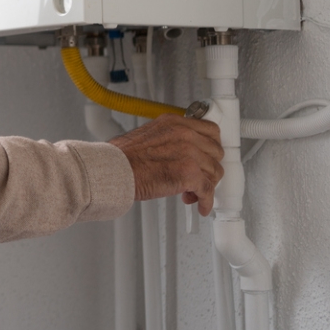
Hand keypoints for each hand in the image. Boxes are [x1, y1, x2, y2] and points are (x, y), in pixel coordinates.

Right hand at [108, 113, 224, 215]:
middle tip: (200, 177)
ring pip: (214, 172)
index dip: (211, 147)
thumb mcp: (147, 135)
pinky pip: (208, 190)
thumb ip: (169, 139)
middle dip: (210, 167)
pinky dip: (206, 201)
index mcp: (174, 122)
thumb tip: (180, 152)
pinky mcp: (189, 174)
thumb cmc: (122, 158)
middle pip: (216, 152)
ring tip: (191, 192)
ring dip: (206, 185)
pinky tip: (200, 206)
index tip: (209, 156)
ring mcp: (189, 153)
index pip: (210, 130)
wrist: (113, 170)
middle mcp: (184, 134)